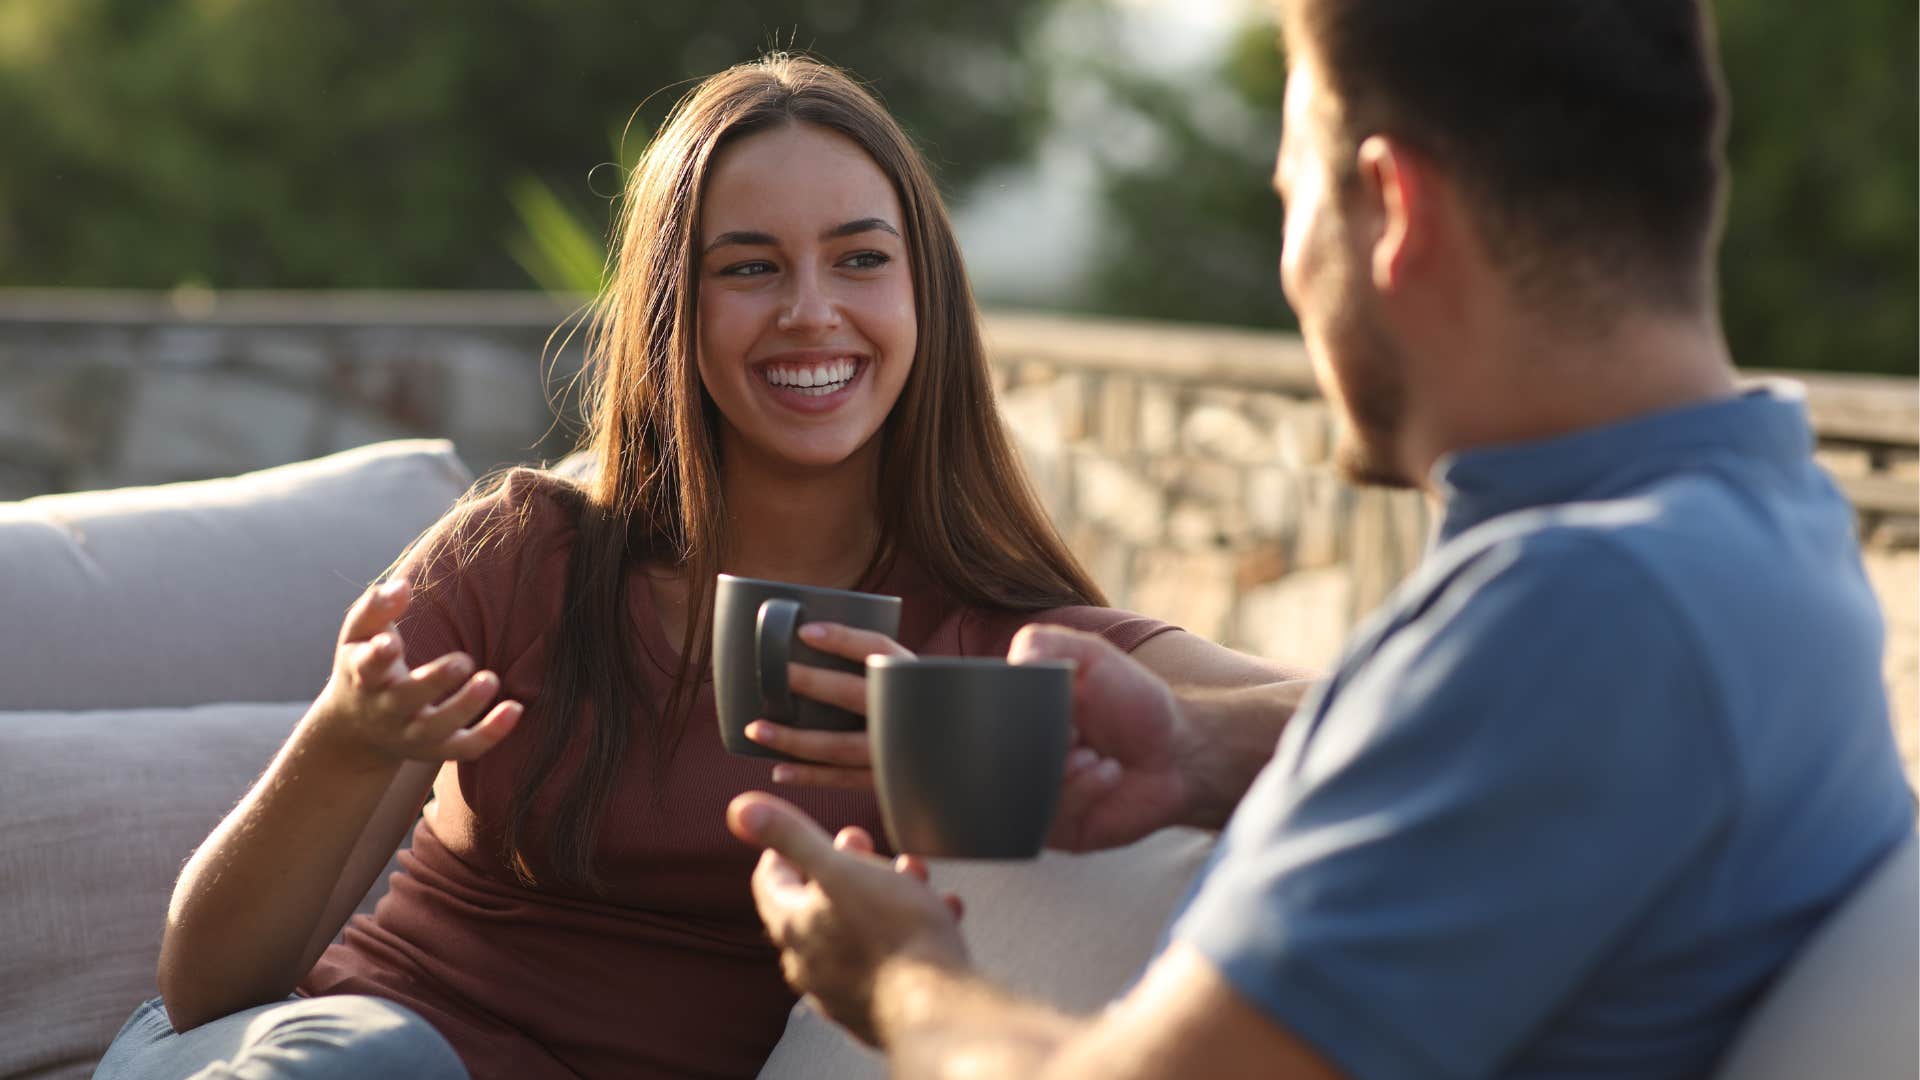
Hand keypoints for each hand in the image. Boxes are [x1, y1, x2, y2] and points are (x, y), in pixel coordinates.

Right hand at [311, 578, 522, 764]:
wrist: (356, 731)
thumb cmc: (364, 666)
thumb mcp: (358, 636)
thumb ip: (376, 607)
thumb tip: (402, 585)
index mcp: (364, 676)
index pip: (367, 667)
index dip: (377, 657)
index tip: (390, 643)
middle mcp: (386, 709)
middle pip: (407, 699)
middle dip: (434, 681)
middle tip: (463, 661)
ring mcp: (411, 733)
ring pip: (438, 728)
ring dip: (466, 706)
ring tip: (490, 679)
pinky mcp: (437, 749)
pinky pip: (465, 748)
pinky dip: (491, 733)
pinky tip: (516, 708)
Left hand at [728, 791, 966, 1044]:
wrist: (938, 1009)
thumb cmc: (893, 935)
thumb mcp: (841, 869)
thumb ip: (792, 836)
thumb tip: (739, 808)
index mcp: (795, 928)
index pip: (770, 882)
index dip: (781, 849)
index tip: (800, 832)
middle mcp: (810, 965)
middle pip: (815, 905)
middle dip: (842, 866)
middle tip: (862, 843)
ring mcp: (844, 991)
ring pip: (857, 929)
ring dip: (884, 895)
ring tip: (913, 876)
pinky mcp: (879, 1009)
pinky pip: (890, 959)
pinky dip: (911, 931)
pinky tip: (943, 914)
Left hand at [745, 621, 913, 788]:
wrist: (960, 759)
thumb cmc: (923, 712)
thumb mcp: (911, 683)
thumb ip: (875, 670)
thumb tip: (810, 646)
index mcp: (913, 677)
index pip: (877, 648)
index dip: (842, 638)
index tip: (805, 631)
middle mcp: (907, 713)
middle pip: (853, 693)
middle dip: (811, 683)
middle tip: (775, 675)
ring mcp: (898, 750)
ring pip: (839, 745)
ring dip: (795, 739)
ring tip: (756, 730)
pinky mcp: (889, 780)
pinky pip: (843, 779)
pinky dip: (810, 776)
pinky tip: (779, 771)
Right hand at [1010, 625, 1189, 851]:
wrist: (1177, 750)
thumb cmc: (1131, 700)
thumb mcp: (1090, 656)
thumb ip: (1045, 643)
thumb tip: (1012, 662)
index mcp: (1013, 718)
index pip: (977, 720)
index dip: (1001, 714)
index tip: (1040, 704)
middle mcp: (1016, 760)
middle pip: (989, 761)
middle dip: (1032, 747)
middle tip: (1071, 733)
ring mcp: (1034, 797)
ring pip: (1015, 794)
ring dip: (1058, 771)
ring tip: (1091, 753)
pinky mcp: (1058, 830)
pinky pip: (1048, 821)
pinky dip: (1081, 791)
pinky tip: (1109, 772)